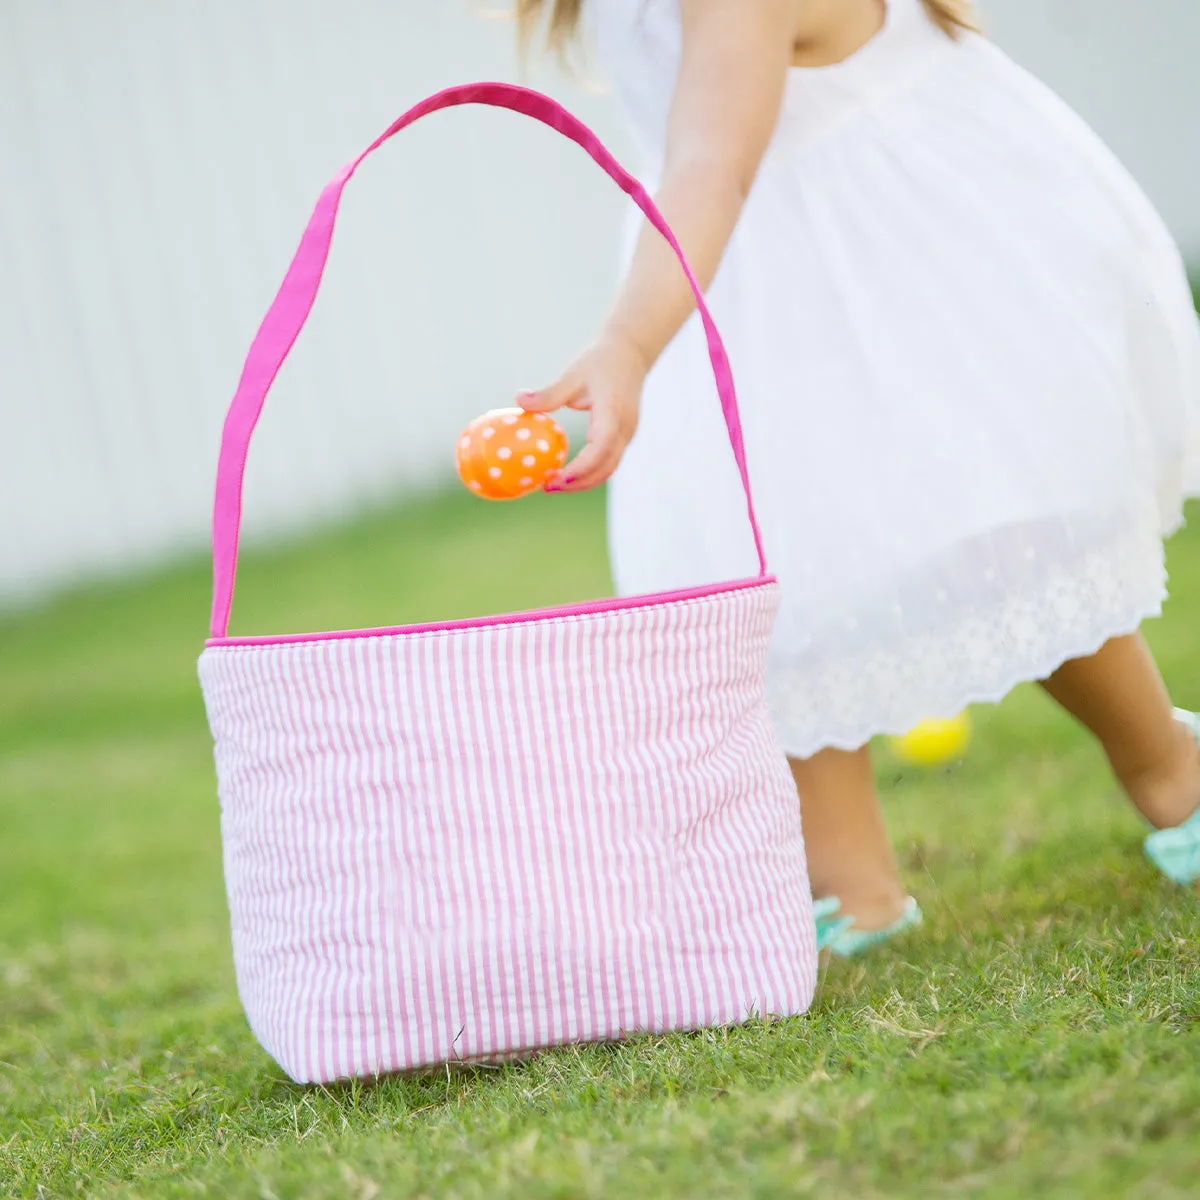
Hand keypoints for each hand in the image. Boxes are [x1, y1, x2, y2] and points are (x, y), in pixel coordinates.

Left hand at [518, 332, 647, 492]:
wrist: (631, 352)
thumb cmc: (600, 361)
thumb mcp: (573, 374)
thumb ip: (549, 394)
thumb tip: (519, 400)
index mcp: (613, 411)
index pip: (601, 447)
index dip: (580, 467)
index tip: (556, 478)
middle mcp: (625, 427)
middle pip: (605, 467)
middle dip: (577, 483)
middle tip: (547, 487)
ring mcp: (628, 434)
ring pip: (609, 469)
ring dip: (583, 482)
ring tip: (554, 484)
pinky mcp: (625, 436)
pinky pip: (609, 462)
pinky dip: (589, 472)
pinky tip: (568, 473)